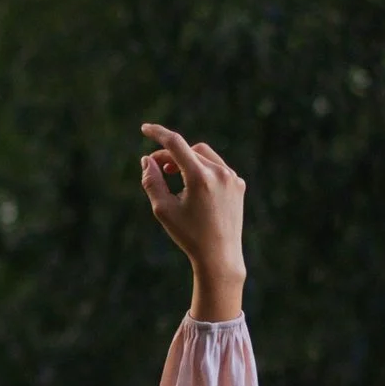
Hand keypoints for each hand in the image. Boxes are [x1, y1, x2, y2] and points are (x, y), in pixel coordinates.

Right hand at [140, 124, 245, 320]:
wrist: (219, 256)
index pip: (175, 143)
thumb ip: (152, 181)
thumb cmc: (189, 235)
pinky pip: (217, 167)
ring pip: (204, 155)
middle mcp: (219, 173)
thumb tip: (147, 159)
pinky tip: (194, 188)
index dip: (158, 134)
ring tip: (174, 175)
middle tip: (158, 169)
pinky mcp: (239, 185)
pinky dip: (203, 170)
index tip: (145, 129)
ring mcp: (232, 178)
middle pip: (189, 149)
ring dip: (187, 160)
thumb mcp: (163, 209)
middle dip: (171, 155)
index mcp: (200, 177)